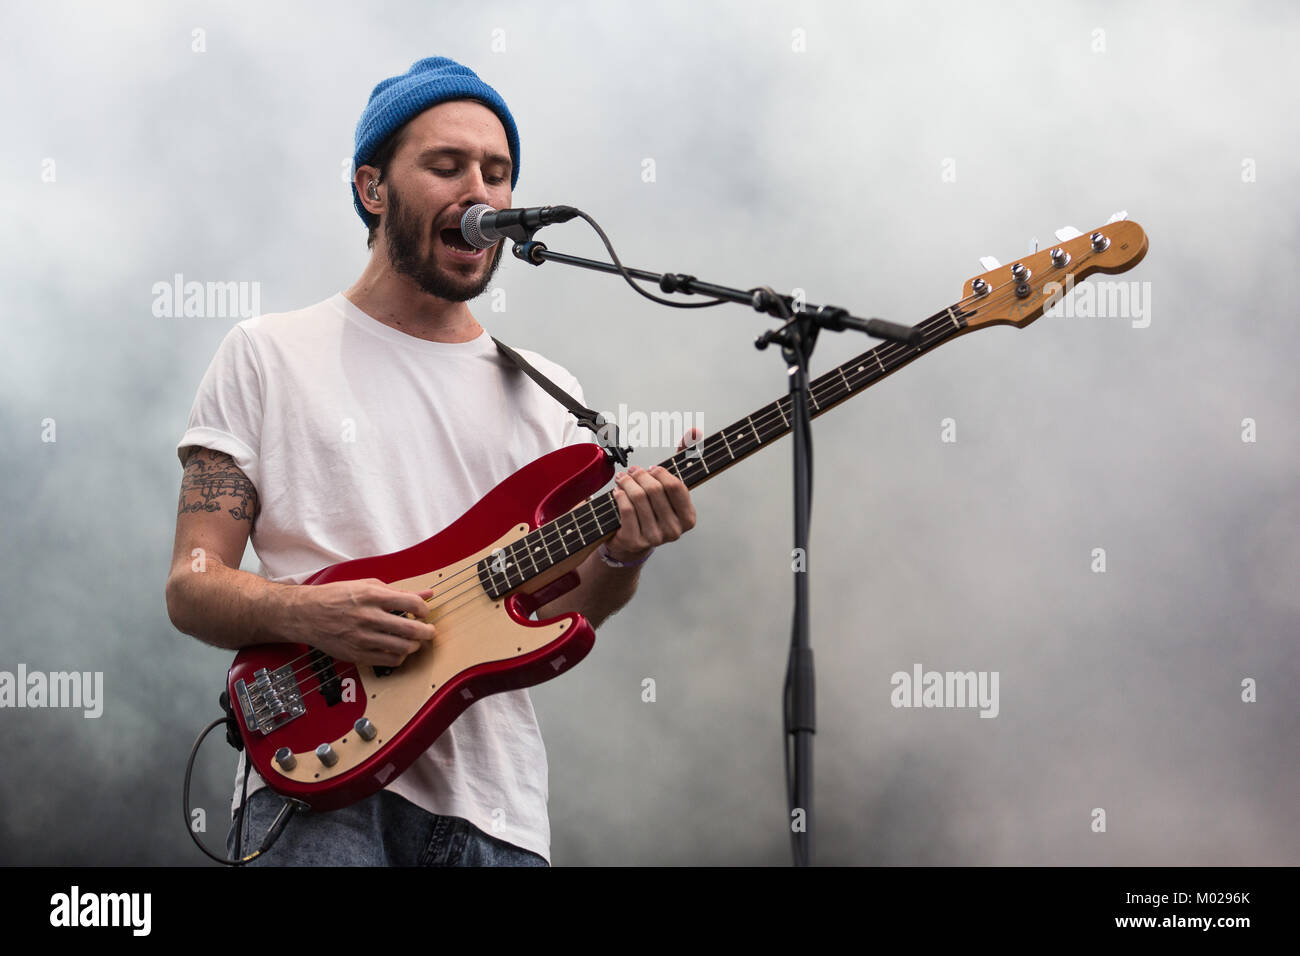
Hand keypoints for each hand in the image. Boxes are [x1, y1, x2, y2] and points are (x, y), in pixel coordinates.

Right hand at [281, 578, 436, 665]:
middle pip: (410, 629)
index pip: (411, 604)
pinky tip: (398, 650)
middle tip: (429, 631)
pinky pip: (389, 661)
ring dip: (415, 645)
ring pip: (402, 648)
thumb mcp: (367, 585)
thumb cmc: (336, 597)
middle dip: (427, 632)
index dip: (424, 610)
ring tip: (414, 641)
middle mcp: (368, 617)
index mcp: (371, 596)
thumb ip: (398, 591)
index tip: (424, 613)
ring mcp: (362, 638)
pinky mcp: (357, 654)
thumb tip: (426, 593)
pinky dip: (400, 657)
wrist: (306, 614)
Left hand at [605, 428, 700, 562]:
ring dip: (627, 483)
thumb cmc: (654, 510)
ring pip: (639, 498)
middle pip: (654, 490)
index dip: (661, 473)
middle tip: (633, 471)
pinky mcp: (635, 540)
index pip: (675, 486)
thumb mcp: (670, 488)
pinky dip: (620, 496)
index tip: (652, 469)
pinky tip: (618, 491)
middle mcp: (674, 530)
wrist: (633, 540)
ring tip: (622, 478)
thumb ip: (684, 459)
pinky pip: (627, 509)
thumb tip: (694, 431)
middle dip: (640, 475)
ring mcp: (655, 538)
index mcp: (688, 518)